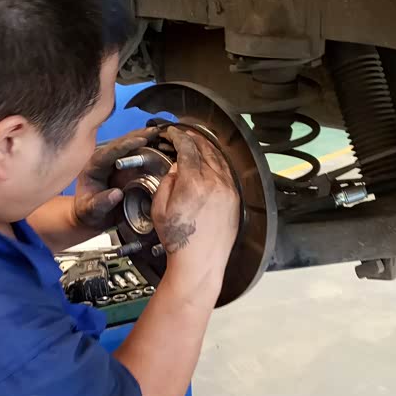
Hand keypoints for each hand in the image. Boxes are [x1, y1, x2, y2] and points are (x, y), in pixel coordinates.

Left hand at [73, 127, 159, 231]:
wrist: (90, 218)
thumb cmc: (88, 214)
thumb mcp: (91, 211)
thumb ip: (101, 203)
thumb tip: (117, 194)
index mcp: (93, 167)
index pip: (110, 151)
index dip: (126, 145)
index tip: (141, 140)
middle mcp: (103, 160)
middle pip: (121, 142)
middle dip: (138, 135)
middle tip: (155, 131)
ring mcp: (114, 162)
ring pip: (128, 145)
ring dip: (143, 137)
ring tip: (159, 132)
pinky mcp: (123, 167)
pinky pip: (135, 153)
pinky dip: (146, 146)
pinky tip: (157, 142)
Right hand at [152, 126, 239, 295]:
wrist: (199, 263)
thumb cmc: (179, 240)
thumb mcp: (160, 208)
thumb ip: (168, 182)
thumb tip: (177, 168)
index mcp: (194, 182)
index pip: (187, 147)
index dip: (177, 136)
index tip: (171, 132)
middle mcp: (215, 182)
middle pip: (205, 148)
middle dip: (192, 138)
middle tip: (181, 135)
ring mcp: (228, 190)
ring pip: (218, 158)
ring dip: (206, 148)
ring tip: (195, 145)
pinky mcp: (235, 199)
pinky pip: (227, 172)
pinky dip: (217, 163)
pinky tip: (210, 164)